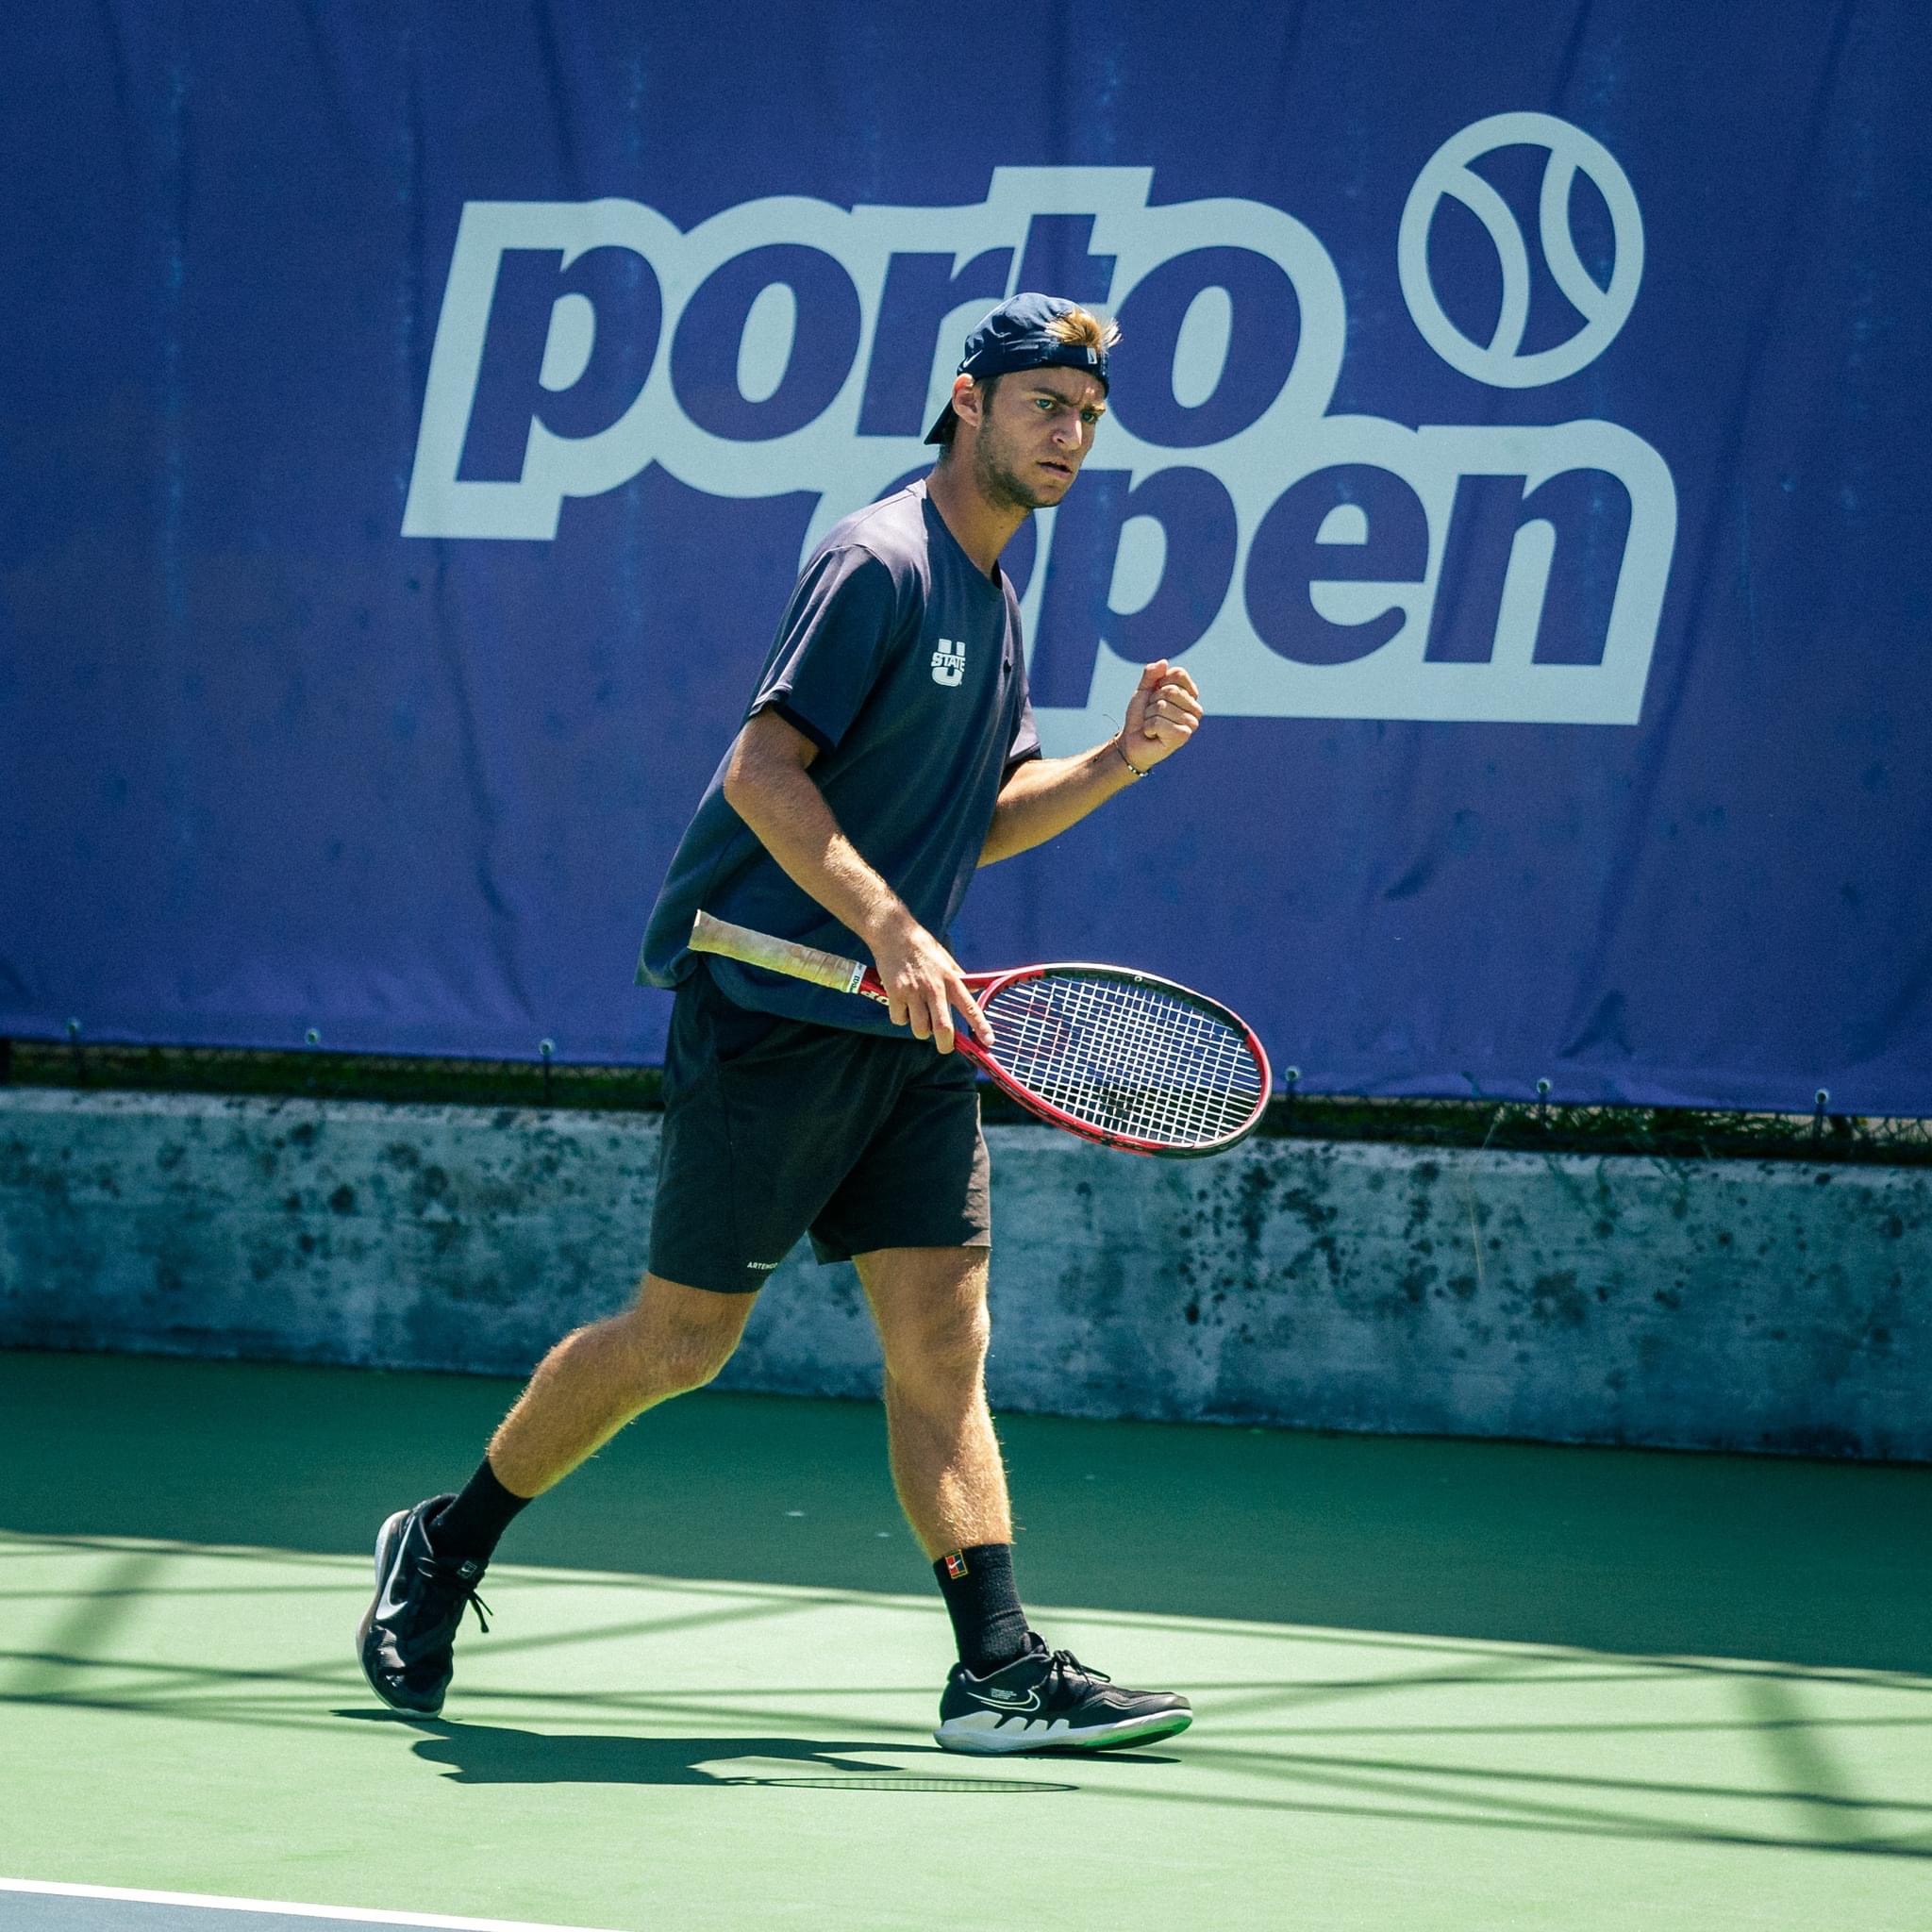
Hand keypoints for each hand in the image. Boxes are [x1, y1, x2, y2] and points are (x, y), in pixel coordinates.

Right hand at [866, 909, 991, 1054]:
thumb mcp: (947, 961)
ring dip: (920, 1029)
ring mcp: (913, 992)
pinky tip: (902, 1005)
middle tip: (945, 1047)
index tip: (988, 1041)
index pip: (970, 1007)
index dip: (981, 1027)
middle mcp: (934, 988)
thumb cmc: (923, 948)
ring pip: (919, 1028)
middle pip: (943, 1029)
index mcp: (951, 980)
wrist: (895, 934)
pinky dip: (901, 1017)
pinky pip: (899, 1019)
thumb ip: (960, 979)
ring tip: (919, 1017)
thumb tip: (975, 992)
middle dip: (945, 1045)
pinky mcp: (895, 993)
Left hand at [1118, 660, 1202, 773]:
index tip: (1155, 697)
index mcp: (1190, 694)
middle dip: (1152, 702)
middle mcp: (1195, 708)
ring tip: (1152, 726)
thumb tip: (1164, 662)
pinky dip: (1149, 728)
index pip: (1178, 674)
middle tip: (1152, 714)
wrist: (1133, 741)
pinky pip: (1159, 722)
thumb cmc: (1141, 716)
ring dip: (1149, 716)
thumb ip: (1151, 675)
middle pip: (1170, 690)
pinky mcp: (1183, 736)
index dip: (1159, 683)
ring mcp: (1191, 723)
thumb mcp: (1144, 691)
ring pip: (1162, 707)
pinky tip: (1153, 735)